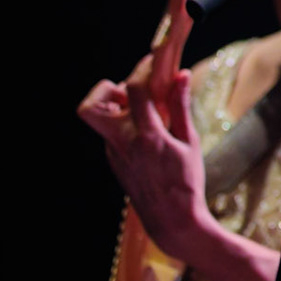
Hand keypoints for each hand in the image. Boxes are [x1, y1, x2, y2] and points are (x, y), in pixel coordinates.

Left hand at [77, 70, 214, 260]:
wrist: (171, 220)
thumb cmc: (186, 182)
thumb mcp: (190, 141)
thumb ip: (180, 107)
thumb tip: (179, 76)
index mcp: (146, 135)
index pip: (134, 90)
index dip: (142, 69)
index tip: (154, 61)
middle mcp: (122, 143)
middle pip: (90, 107)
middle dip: (105, 90)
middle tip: (131, 90)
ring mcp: (114, 153)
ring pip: (101, 119)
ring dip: (117, 106)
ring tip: (144, 109)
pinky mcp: (114, 161)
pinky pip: (112, 134)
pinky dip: (125, 123)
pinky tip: (149, 129)